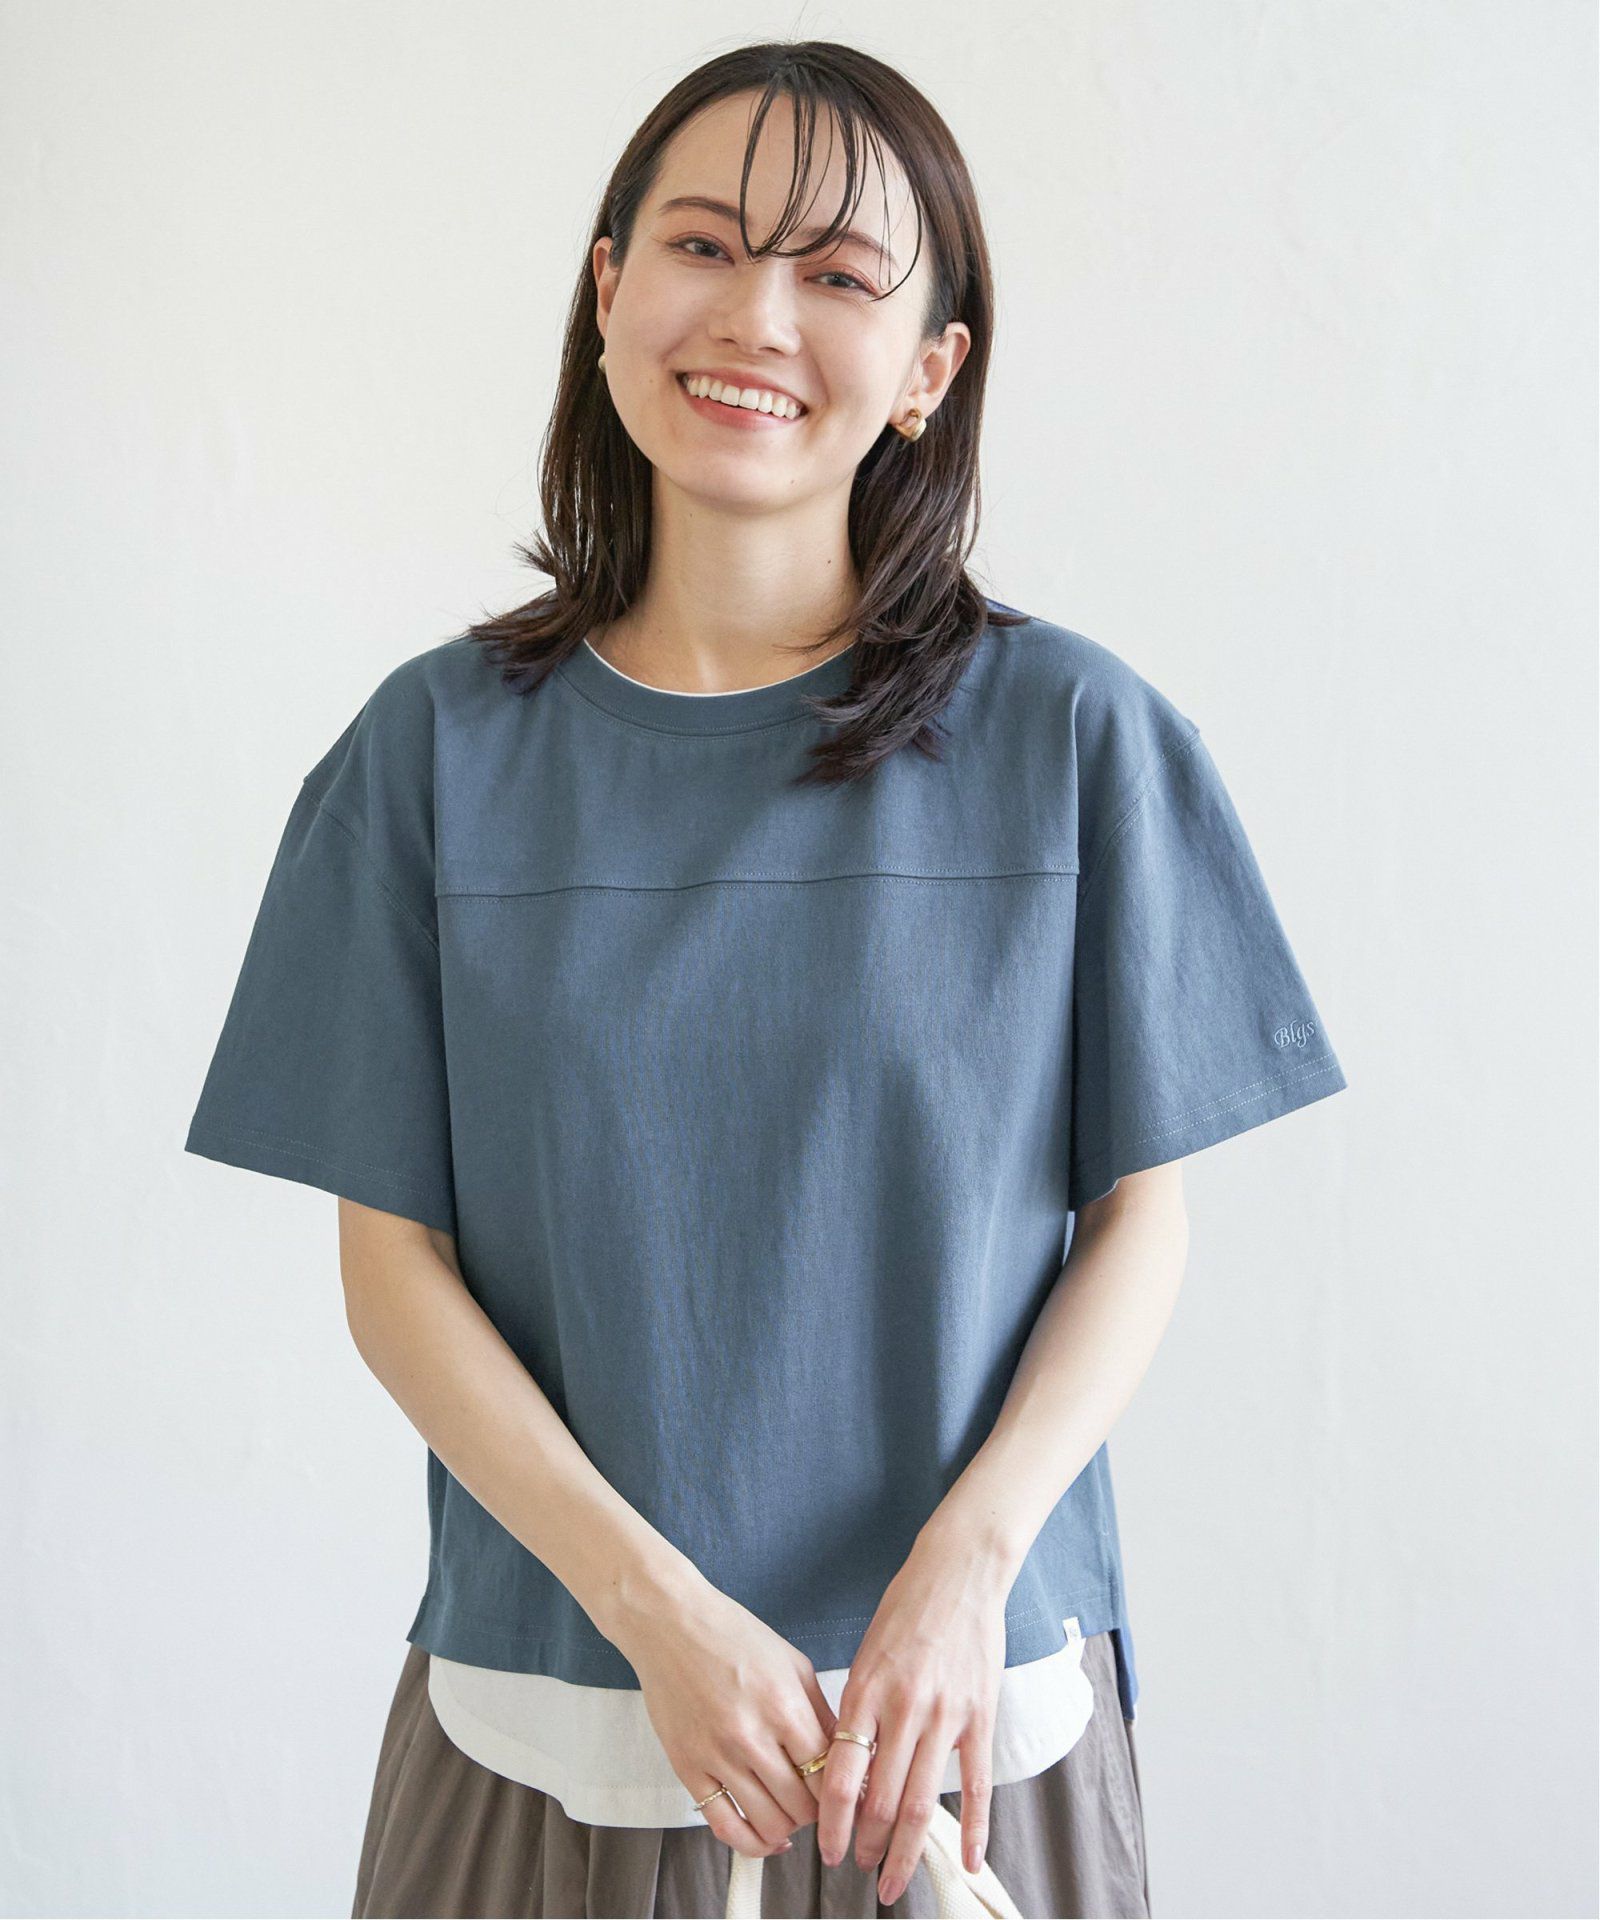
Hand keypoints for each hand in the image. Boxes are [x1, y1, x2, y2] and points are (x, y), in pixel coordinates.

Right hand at [616, 1577, 838, 1859]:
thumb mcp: (792, 1663)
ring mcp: (717, 1756)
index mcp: (784, 1706)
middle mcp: (752, 1736)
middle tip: (818, 1803)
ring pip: (768, 1824)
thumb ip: (820, 1712)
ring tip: (792, 1814)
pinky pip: (725, 1826)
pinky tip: (765, 1836)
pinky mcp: (688, 1769)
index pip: (828, 1775)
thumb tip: (846, 1756)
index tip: (845, 1794)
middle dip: (817, 1811)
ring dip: (788, 1828)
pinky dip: (750, 1843)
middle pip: (802, 1806)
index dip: (842, 1792)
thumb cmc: (733, 1635)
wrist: (670, 1624)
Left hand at [813, 1530, 1010, 1905]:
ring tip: (892, 1880)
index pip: (840, 1775)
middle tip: (858, 1868)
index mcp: (866, 1690)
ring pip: (922, 1801)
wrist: (958, 1572)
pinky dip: (975, 1828)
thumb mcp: (866, 1654)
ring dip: (905, 1850)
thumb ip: (858, 1710)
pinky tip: (969, 1861)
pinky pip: (977, 1783)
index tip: (827, 1849)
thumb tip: (850, 1771)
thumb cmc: (905, 1609)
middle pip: (880, 1800)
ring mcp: (946, 1714)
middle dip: (867, 1845)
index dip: (831, 1822)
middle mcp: (903, 1708)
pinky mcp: (981, 1715)